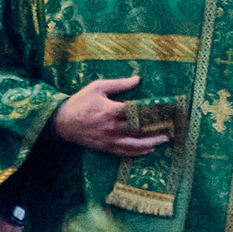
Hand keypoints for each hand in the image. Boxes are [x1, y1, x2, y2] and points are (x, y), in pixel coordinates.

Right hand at [54, 76, 170, 156]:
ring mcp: (109, 139)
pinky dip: (138, 152)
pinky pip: (125, 152)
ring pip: (135, 144)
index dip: (153, 109)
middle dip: (156, 127)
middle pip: (139, 129)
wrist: (62, 122)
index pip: (137, 110)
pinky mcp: (106, 147)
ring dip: (151, 142)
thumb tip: (138, 79)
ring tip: (164, 140)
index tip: (166, 108)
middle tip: (171, 125)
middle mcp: (112, 127)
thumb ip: (119, 85)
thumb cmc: (80, 102)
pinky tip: (148, 149)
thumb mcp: (97, 87)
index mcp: (110, 110)